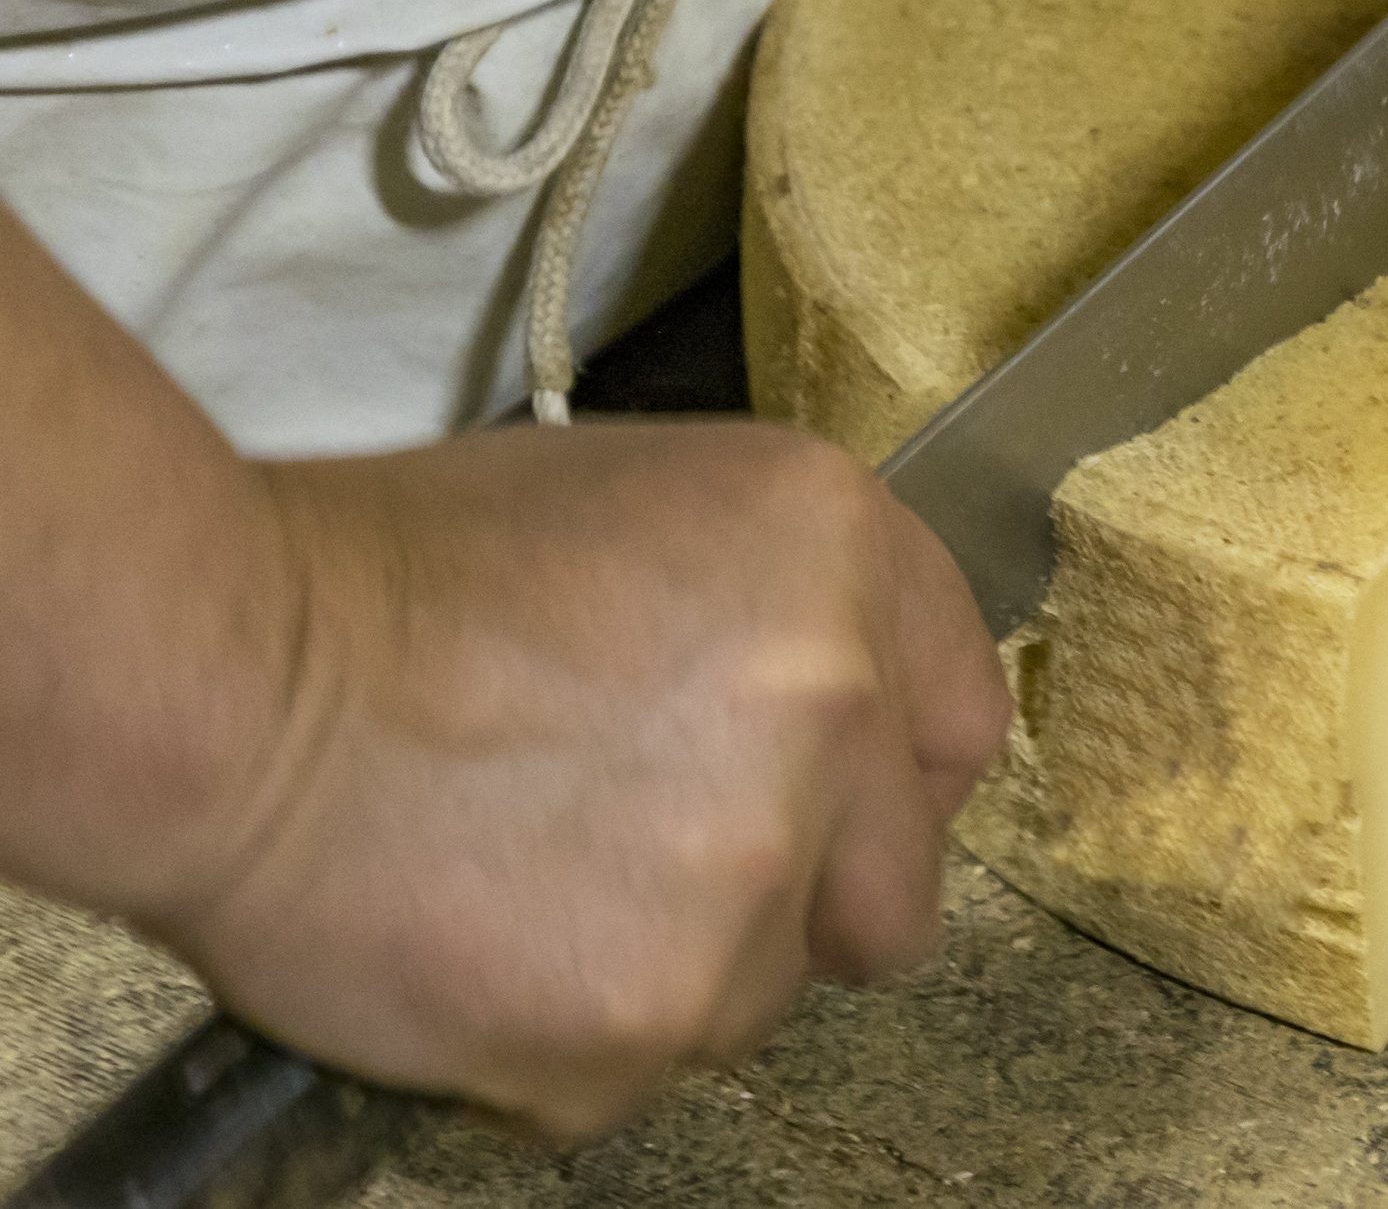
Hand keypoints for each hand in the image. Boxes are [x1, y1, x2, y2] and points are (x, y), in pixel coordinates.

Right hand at [153, 423, 1007, 1143]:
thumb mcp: (642, 512)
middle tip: (664, 861)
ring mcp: (752, 874)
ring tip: (538, 879)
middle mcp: (834, 706)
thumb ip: (784, 614)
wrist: (230, 688)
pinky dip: (575, 1035)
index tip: (831, 797)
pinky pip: (649, 1068)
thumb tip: (844, 708)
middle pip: (897, 891)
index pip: (965, 722)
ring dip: (679, 968)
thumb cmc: (401, 578)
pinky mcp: (651, 1015)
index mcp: (838, 550)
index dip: (891, 775)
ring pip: (770, 993)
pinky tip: (487, 941)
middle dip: (806, 900)